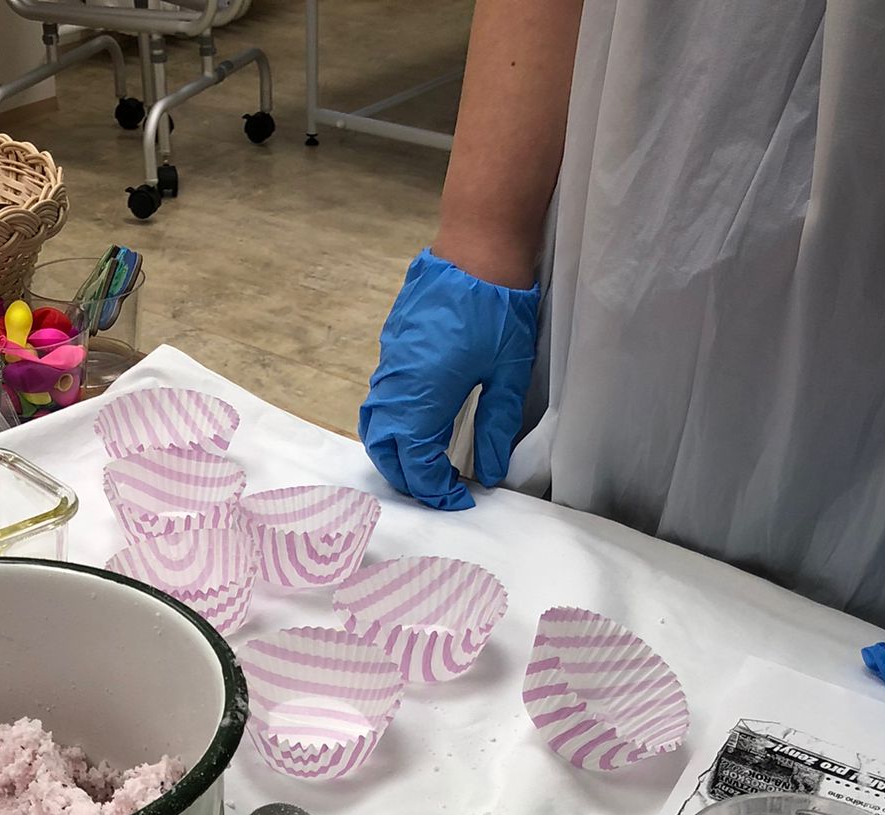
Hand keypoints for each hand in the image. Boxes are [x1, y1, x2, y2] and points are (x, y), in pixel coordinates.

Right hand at [359, 250, 540, 511]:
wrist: (477, 245)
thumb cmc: (496, 307)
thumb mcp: (508, 373)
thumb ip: (496, 426)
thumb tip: (490, 472)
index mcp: (425, 395)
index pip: (416, 463)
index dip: (435, 489)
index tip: (458, 499)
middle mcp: (398, 385)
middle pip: (386, 450)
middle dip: (409, 479)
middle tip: (438, 492)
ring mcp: (390, 366)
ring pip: (376, 426)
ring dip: (395, 454)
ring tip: (424, 468)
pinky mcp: (392, 350)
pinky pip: (380, 402)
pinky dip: (392, 428)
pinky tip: (417, 432)